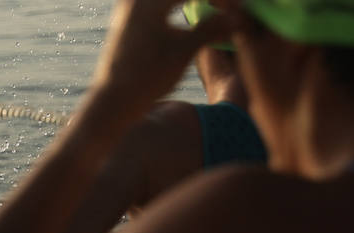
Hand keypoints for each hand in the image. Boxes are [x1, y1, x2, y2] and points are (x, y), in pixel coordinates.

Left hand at [90, 0, 232, 114]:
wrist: (112, 102)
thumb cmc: (147, 80)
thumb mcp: (183, 52)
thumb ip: (211, 28)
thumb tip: (240, 17)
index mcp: (149, 1)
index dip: (219, 0)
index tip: (233, 7)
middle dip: (202, 1)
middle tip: (226, 9)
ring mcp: (128, 6)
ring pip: (169, 0)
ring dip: (190, 3)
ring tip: (214, 11)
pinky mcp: (128, 17)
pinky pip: (159, 4)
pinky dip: (178, 5)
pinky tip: (192, 11)